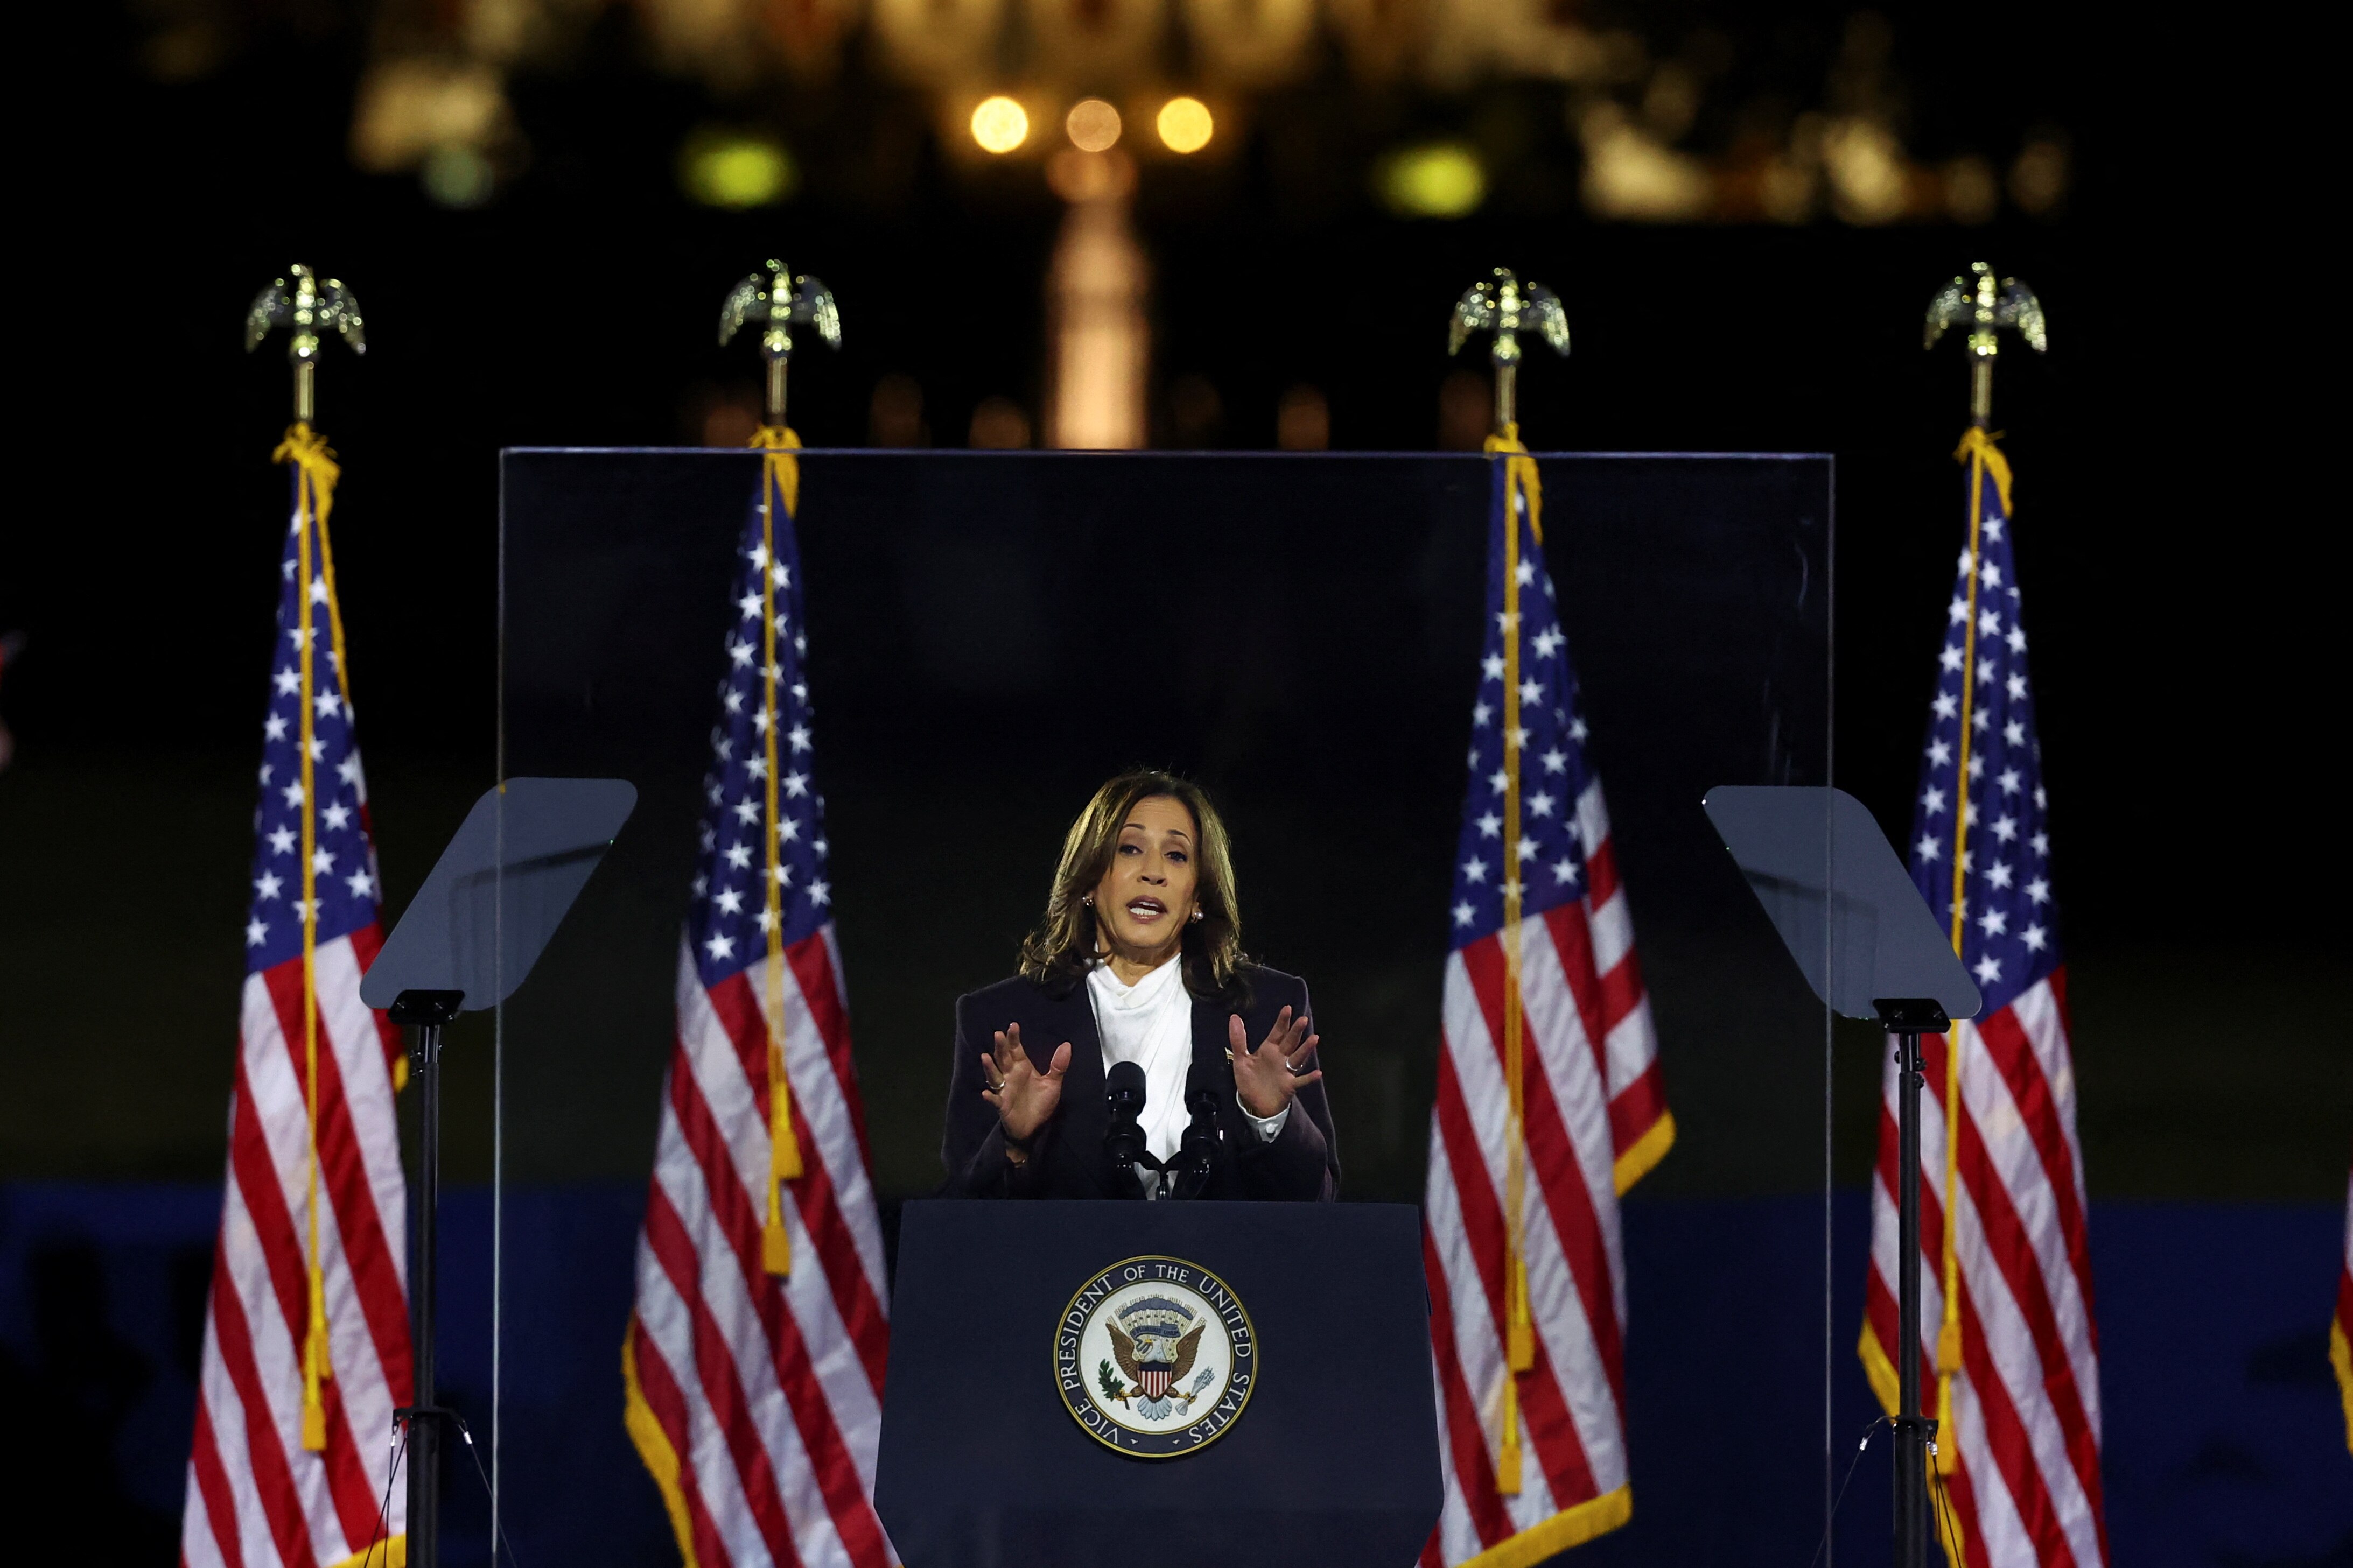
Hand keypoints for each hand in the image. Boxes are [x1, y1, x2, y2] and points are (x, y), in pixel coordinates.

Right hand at [982, 1023, 1071, 1143]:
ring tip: (986, 1057)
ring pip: (995, 1076)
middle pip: (1003, 1058)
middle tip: (998, 1035)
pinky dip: (990, 1097)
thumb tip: (1067, 1044)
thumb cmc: (1040, 1102)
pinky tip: (986, 1093)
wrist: (1034, 1127)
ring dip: (990, 1067)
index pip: (1016, 1049)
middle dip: (1000, 1047)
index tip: (1013, 1026)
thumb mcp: (1052, 1083)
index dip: (1013, 1038)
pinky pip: (994, 1100)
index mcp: (1022, 1067)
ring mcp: (1004, 1090)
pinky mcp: (1002, 1105)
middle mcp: (1010, 1075)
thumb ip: (1058, 1066)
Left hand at [1230, 1006, 1319, 1119]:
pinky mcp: (1289, 1086)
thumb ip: (1239, 1039)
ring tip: (1314, 1039)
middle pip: (1290, 1042)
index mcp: (1269, 1050)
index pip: (1277, 1032)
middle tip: (1303, 1019)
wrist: (1254, 1103)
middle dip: (1296, 1031)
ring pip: (1298, 1058)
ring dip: (1306, 1049)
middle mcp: (1280, 1058)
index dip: (1282, 1021)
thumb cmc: (1250, 1081)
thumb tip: (1234, 1016)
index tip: (1288, 1008)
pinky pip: (1301, 1081)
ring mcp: (1286, 1072)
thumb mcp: (1241, 1059)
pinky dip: (1309, 1078)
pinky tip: (1318, 1073)